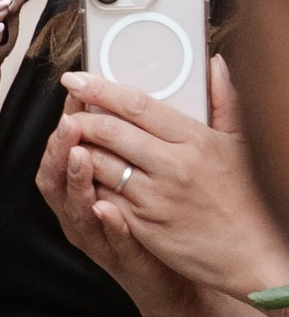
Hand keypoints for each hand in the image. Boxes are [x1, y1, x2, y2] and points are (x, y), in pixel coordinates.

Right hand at [35, 113, 183, 313]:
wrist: (174, 274)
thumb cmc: (152, 223)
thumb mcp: (132, 181)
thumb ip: (124, 146)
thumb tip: (126, 98)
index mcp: (81, 192)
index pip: (61, 154)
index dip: (64, 125)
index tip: (73, 95)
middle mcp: (80, 216)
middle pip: (55, 182)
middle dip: (59, 151)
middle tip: (68, 124)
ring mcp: (99, 239)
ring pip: (76, 211)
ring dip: (76, 183)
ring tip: (80, 157)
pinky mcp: (123, 260)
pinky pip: (111, 242)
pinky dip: (108, 225)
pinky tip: (108, 208)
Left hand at [57, 60, 288, 298]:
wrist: (250, 251)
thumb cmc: (245, 195)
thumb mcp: (239, 143)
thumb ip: (224, 101)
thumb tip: (214, 64)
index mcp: (195, 140)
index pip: (137, 106)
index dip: (100, 89)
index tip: (76, 79)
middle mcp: (173, 166)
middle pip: (111, 132)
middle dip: (81, 119)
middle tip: (67, 112)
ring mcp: (155, 197)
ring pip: (100, 165)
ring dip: (79, 152)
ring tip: (71, 143)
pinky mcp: (143, 225)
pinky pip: (103, 198)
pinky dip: (88, 185)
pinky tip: (83, 178)